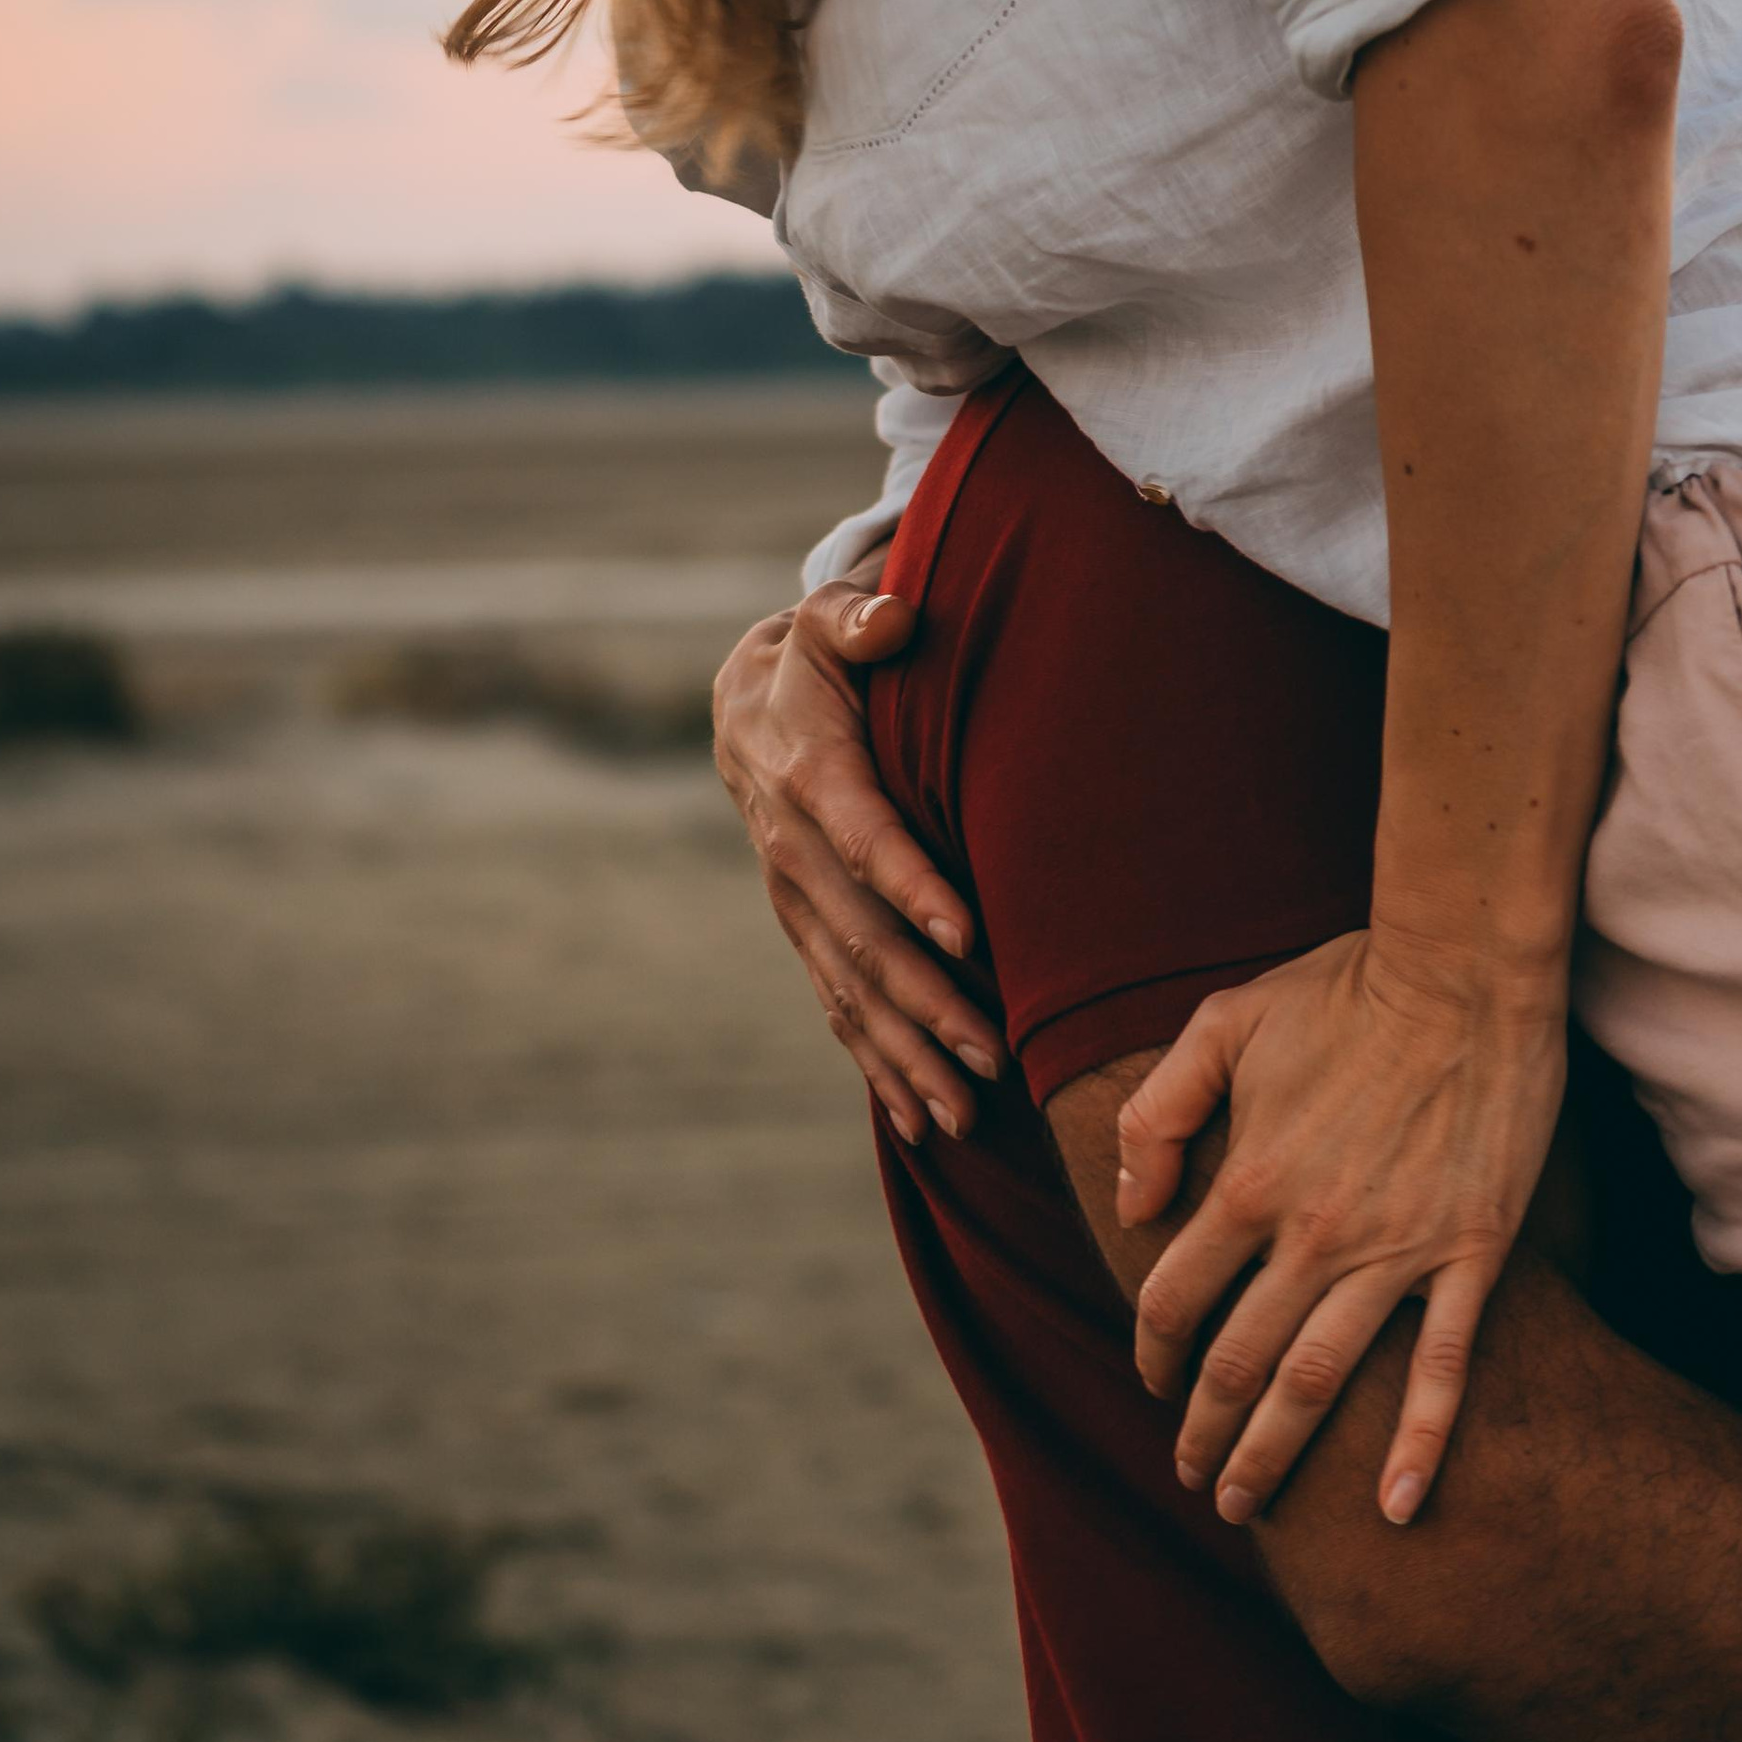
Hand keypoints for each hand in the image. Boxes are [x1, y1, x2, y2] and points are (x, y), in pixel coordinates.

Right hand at [711, 582, 999, 1139]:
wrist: (749, 700)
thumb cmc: (818, 653)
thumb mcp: (830, 620)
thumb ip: (859, 618)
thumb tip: (893, 619)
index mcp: (807, 774)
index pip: (863, 838)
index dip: (911, 888)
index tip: (967, 938)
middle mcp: (792, 851)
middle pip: (862, 939)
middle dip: (926, 1004)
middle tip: (992, 1059)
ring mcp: (795, 903)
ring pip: (849, 992)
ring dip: (907, 1056)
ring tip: (965, 1116)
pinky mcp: (804, 931)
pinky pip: (836, 1007)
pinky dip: (875, 1066)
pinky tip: (917, 1124)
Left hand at [1116, 924, 1565, 1530]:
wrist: (1466, 969)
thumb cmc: (1345, 987)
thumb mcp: (1224, 1022)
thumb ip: (1160, 1112)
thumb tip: (1133, 1208)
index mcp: (1249, 1181)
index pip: (1175, 1300)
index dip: (1153, 1354)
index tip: (1153, 1383)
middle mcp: (1313, 1234)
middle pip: (1237, 1365)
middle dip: (1205, 1435)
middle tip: (1196, 1480)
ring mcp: (1396, 1252)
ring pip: (1319, 1383)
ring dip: (1276, 1456)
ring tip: (1249, 1504)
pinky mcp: (1469, 1253)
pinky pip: (1443, 1368)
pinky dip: (1420, 1445)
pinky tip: (1397, 1507)